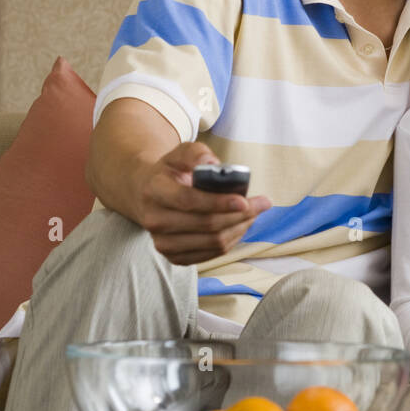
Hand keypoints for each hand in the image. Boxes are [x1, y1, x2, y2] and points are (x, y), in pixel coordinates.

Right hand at [134, 142, 271, 265]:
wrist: (147, 195)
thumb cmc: (172, 172)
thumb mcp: (181, 153)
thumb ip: (197, 154)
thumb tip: (214, 165)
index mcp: (155, 190)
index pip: (189, 201)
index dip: (219, 203)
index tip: (244, 201)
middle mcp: (154, 219)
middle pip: (206, 224)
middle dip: (240, 215)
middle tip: (262, 204)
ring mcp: (162, 242)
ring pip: (213, 242)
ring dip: (240, 228)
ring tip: (253, 213)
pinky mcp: (173, 257)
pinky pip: (212, 253)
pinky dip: (232, 240)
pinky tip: (240, 226)